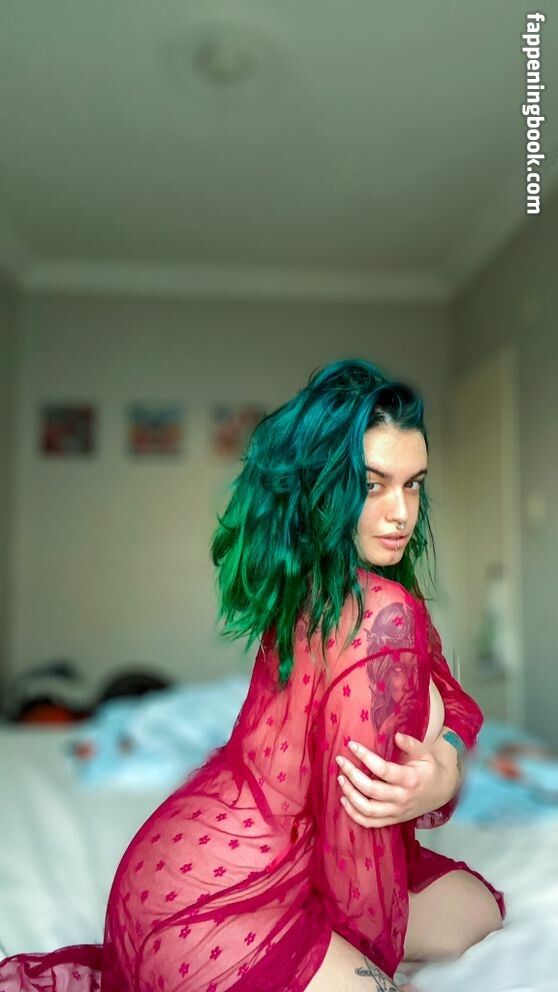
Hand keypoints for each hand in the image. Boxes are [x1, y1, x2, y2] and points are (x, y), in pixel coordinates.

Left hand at [335, 731, 460, 827]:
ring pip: (367, 809)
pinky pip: (370, 823)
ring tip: (340, 778)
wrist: (442, 791)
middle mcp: (402, 798)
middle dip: (352, 774)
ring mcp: (396, 812)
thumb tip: (396, 736)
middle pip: (371, 790)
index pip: (382, 769)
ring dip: (350, 794)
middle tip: (340, 760)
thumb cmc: (430, 768)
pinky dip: (354, 814)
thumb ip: (411, 744)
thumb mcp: (425, 752)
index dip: (365, 757)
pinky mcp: (393, 820)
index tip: (351, 745)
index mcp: (410, 779)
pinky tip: (344, 799)